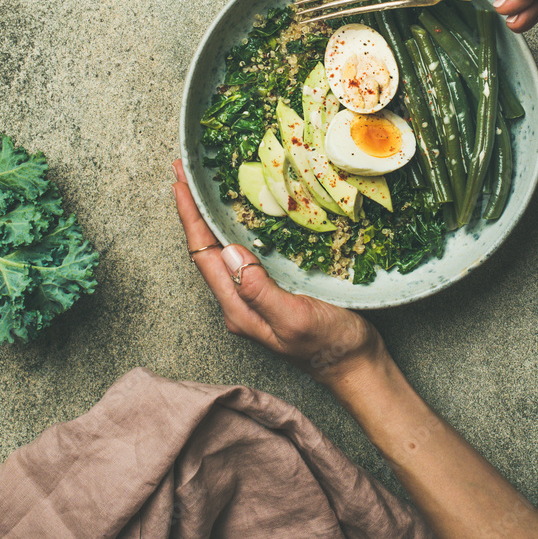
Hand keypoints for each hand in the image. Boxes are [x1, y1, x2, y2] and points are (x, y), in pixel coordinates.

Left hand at [171, 160, 383, 383]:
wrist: (356, 366)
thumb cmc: (330, 346)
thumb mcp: (295, 317)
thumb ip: (260, 290)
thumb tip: (228, 253)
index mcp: (238, 307)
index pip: (203, 255)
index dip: (190, 217)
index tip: (180, 183)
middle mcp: (239, 301)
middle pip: (206, 250)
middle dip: (193, 210)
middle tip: (185, 172)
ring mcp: (254, 296)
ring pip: (222, 250)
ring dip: (210, 217)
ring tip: (203, 186)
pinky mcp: (272, 290)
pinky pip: (245, 253)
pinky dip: (235, 227)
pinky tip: (241, 214)